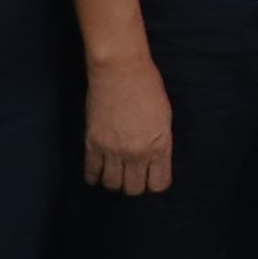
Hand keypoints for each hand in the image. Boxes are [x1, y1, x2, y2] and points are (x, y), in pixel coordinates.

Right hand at [80, 50, 177, 195]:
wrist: (120, 70)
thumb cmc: (148, 86)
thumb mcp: (165, 117)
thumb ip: (160, 142)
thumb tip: (155, 158)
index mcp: (159, 147)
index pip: (158, 184)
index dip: (155, 183)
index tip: (152, 176)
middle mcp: (137, 154)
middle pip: (134, 188)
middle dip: (135, 184)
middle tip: (133, 174)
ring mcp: (113, 151)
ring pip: (113, 184)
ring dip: (115, 181)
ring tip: (116, 173)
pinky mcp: (93, 144)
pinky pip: (91, 172)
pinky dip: (94, 177)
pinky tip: (97, 174)